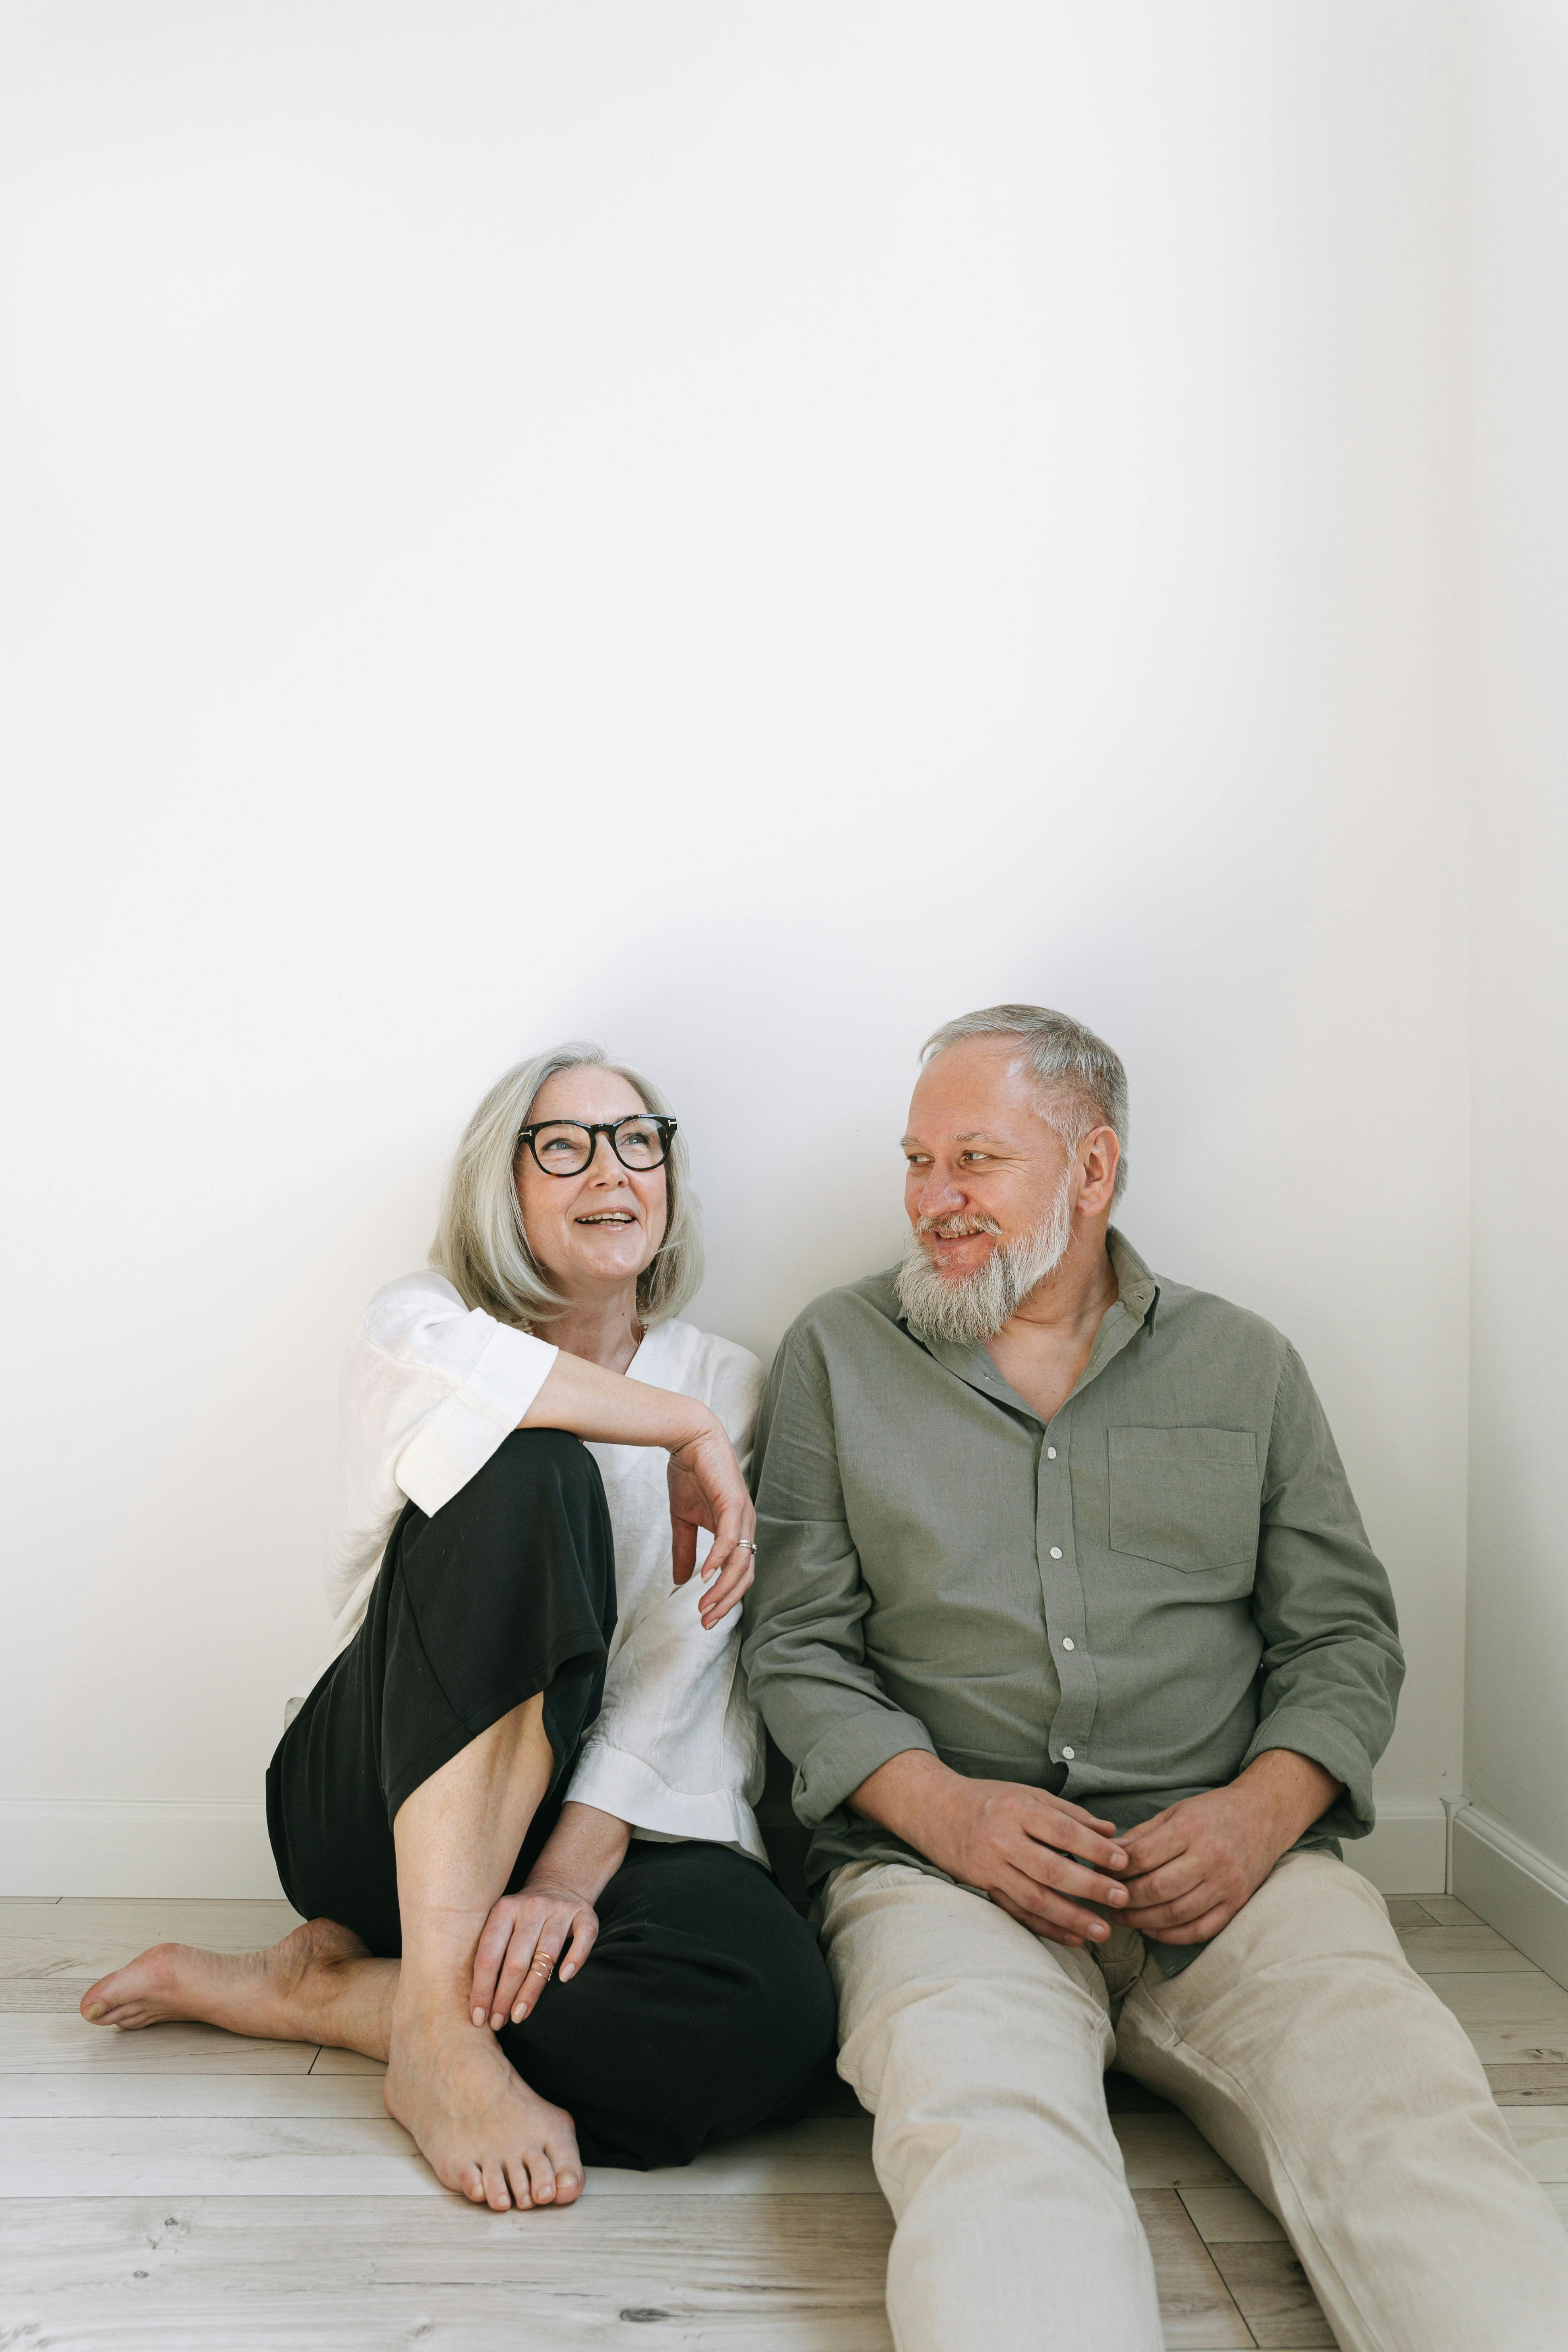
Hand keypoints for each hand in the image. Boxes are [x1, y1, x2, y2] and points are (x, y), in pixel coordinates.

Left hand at [469, 1882, 599, 2030]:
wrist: (558, 1884)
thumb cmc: (522, 1918)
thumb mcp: (500, 1924)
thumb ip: (490, 1953)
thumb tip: (477, 2004)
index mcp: (504, 1909)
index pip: (488, 1956)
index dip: (483, 1989)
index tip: (478, 2017)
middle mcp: (532, 1907)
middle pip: (516, 1960)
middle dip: (504, 1997)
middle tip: (498, 2023)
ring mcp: (560, 1909)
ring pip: (546, 1955)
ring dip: (531, 1991)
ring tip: (520, 2015)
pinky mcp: (585, 1912)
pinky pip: (583, 1937)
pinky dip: (575, 1959)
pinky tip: (564, 1979)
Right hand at [666, 1416, 755, 1630]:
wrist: (688, 1437)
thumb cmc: (689, 1474)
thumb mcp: (683, 1519)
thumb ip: (686, 1550)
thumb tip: (682, 1581)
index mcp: (737, 1530)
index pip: (739, 1573)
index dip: (725, 1598)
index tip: (705, 1617)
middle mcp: (745, 1525)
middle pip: (745, 1575)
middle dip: (726, 1602)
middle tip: (706, 1622)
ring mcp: (742, 1514)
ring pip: (740, 1562)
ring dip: (722, 1588)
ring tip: (704, 1606)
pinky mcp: (733, 1502)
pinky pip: (730, 1538)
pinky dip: (719, 1560)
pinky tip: (705, 1577)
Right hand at [853, 1753, 1130, 1948]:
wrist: (933, 1808)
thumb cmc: (988, 1798)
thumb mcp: (1027, 1793)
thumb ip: (1069, 1813)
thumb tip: (1111, 1831)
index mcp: (1017, 1808)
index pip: (1062, 1831)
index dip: (1094, 1848)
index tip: (1122, 1862)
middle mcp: (1002, 1838)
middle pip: (1051, 1869)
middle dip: (1090, 1887)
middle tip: (1122, 1899)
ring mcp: (989, 1866)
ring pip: (1035, 1898)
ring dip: (1071, 1917)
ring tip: (1102, 1931)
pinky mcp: (982, 1888)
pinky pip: (1016, 1913)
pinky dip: (1045, 1928)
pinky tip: (1071, 1938)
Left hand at [1117, 1752, 1340, 1944]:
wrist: (1263, 1816)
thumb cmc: (1213, 1812)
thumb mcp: (1175, 1812)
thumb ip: (1142, 1835)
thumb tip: (1107, 1856)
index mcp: (1191, 1829)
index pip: (1143, 1857)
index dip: (1116, 1870)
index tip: (1101, 1874)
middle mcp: (1211, 1858)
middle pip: (1157, 1888)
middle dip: (1126, 1899)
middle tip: (1107, 1901)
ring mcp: (1226, 1884)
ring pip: (1176, 1914)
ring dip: (1143, 1921)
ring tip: (1124, 1917)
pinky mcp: (1237, 1904)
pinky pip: (1200, 1930)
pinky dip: (1171, 1936)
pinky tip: (1152, 1930)